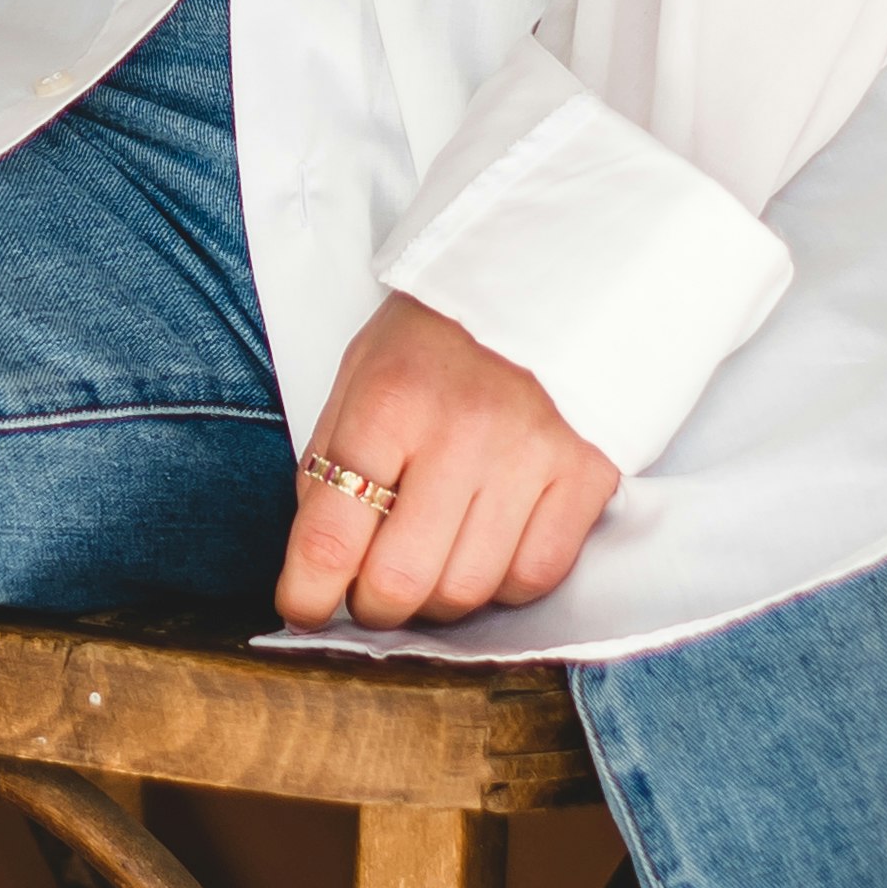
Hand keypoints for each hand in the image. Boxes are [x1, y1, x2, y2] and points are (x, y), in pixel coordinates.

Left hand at [277, 293, 620, 630]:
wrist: (549, 276)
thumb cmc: (441, 333)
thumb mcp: (361, 372)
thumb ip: (331, 460)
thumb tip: (316, 558)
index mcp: (389, 402)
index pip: (330, 533)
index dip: (305, 594)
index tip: (299, 610)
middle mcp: (461, 434)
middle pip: (400, 581)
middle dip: (371, 607)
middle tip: (368, 594)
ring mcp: (530, 458)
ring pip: (468, 591)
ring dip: (436, 603)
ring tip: (428, 568)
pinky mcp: (587, 475)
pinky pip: (535, 577)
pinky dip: (502, 586)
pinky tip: (487, 554)